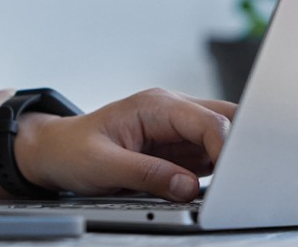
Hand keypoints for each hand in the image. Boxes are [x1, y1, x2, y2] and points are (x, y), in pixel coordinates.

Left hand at [15, 88, 234, 201]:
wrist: (54, 151)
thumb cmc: (72, 151)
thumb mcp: (103, 166)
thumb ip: (147, 174)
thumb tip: (188, 187)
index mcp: (156, 105)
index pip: (209, 121)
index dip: (228, 148)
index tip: (235, 179)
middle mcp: (171, 112)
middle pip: (225, 120)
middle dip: (240, 149)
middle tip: (244, 185)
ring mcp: (177, 131)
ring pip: (222, 139)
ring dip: (230, 163)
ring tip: (232, 191)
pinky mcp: (177, 150)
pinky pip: (209, 158)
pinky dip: (219, 174)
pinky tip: (218, 191)